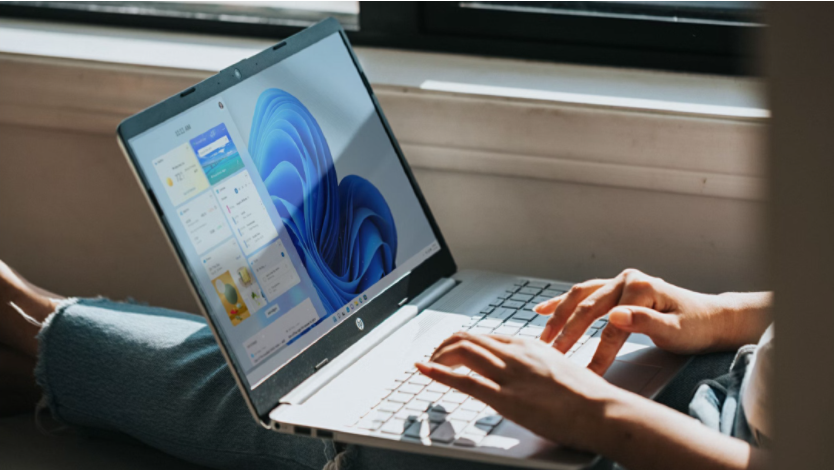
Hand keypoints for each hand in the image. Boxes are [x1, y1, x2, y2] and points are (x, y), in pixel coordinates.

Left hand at [417, 331, 762, 469]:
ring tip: (428, 363)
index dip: (464, 343)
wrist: (604, 410)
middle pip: (469, 338)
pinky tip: (424, 369)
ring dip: (438, 356)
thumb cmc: (590, 397)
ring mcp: (510, 374)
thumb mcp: (562, 369)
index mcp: (530, 346)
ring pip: (462, 352)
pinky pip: (463, 379)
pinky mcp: (506, 397)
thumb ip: (542, 367)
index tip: (453, 350)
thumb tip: (533, 374)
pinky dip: (437, 372)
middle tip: (434, 356)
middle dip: (445, 346)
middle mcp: (516, 354)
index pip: (487, 337)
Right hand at [533, 269, 767, 374]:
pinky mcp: (616, 289)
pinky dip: (562, 302)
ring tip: (543, 337)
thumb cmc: (696, 327)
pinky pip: (583, 294)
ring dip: (559, 316)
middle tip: (552, 355)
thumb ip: (645, 322)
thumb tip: (615, 316)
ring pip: (580, 297)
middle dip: (567, 333)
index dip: (597, 351)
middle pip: (588, 308)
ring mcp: (619, 282)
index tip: (585, 373)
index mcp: (640, 288)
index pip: (611, 325)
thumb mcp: (676, 330)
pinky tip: (543, 309)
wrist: (712, 318)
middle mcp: (626, 279)